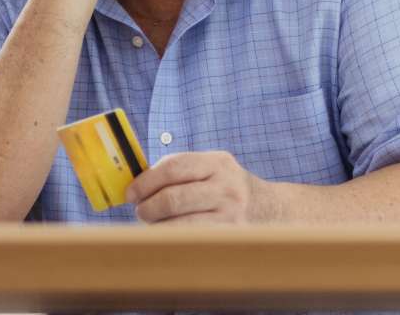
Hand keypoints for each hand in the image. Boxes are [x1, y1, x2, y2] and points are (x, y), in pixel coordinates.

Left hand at [125, 151, 273, 223]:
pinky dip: (172, 237)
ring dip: (157, 226)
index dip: (146, 181)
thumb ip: (177, 169)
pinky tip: (166, 235)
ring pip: (181, 223)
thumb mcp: (209, 167)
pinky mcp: (230, 235)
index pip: (173, 167)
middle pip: (174, 198)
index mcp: (216, 163)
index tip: (131, 193)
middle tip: (140, 211)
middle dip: (148, 207)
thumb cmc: (224, 186)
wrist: (268, 207)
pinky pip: (192, 238)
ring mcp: (230, 213)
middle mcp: (226, 186)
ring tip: (151, 223)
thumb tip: (136, 184)